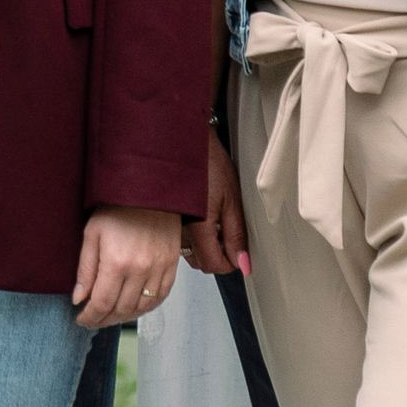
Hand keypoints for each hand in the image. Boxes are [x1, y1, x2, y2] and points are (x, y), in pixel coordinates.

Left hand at [72, 206, 181, 331]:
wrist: (149, 190)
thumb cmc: (117, 208)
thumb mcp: (91, 234)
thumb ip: (85, 270)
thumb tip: (78, 299)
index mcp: (116, 263)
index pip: (101, 303)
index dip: (89, 317)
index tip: (81, 319)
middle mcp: (140, 270)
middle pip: (121, 309)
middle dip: (103, 319)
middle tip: (93, 319)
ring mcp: (159, 269)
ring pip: (141, 308)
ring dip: (124, 316)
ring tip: (110, 316)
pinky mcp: (171, 266)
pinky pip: (161, 297)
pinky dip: (146, 307)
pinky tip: (134, 307)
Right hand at [180, 127, 248, 276]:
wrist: (182, 140)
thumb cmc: (207, 162)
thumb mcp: (232, 199)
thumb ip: (236, 235)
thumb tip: (243, 263)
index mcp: (198, 228)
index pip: (214, 265)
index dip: (231, 262)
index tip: (239, 252)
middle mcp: (178, 232)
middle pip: (201, 262)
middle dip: (217, 254)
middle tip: (227, 232)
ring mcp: (169, 227)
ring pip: (189, 252)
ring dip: (203, 245)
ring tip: (213, 220)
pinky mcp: (164, 220)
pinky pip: (179, 239)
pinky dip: (192, 235)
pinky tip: (199, 215)